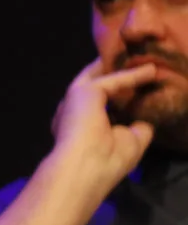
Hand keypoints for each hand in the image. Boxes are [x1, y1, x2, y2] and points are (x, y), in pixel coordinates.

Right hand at [44, 58, 157, 196]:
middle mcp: (72, 111)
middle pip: (94, 86)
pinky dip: (133, 75)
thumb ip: (137, 128)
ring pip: (99, 77)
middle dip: (110, 74)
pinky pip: (113, 79)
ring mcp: (75, 99)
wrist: (86, 166)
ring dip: (118, 67)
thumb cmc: (105, 162)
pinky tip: (151, 70)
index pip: (97, 107)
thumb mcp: (130, 144)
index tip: (133, 91)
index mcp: (79, 127)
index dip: (114, 98)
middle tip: (129, 62)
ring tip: (137, 57)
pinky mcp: (84, 91)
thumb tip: (145, 117)